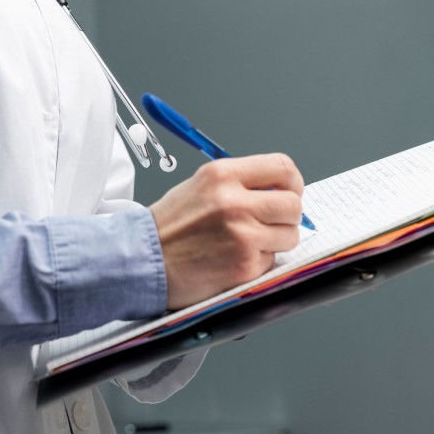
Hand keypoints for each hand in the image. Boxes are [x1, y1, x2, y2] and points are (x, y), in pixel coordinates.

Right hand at [150, 154, 303, 309]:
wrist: (139, 261)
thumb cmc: (170, 228)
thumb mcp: (201, 188)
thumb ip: (241, 185)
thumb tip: (281, 191)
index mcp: (222, 175)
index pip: (283, 168)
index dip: (293, 183)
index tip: (290, 193)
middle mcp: (234, 202)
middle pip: (293, 204)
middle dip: (287, 217)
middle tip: (271, 224)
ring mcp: (241, 234)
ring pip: (290, 235)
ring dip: (276, 242)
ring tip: (247, 244)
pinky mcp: (244, 265)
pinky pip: (272, 261)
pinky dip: (258, 263)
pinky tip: (233, 260)